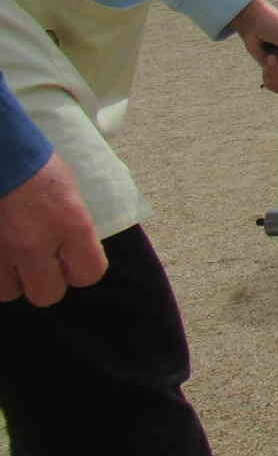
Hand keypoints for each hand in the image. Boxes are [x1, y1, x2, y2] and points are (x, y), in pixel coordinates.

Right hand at [0, 150, 107, 306]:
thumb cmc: (33, 161)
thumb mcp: (68, 189)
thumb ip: (73, 225)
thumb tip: (74, 249)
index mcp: (70, 224)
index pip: (89, 274)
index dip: (81, 269)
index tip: (73, 260)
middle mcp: (35, 243)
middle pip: (47, 294)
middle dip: (46, 281)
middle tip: (40, 261)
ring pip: (9, 292)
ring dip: (11, 278)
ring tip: (12, 253)